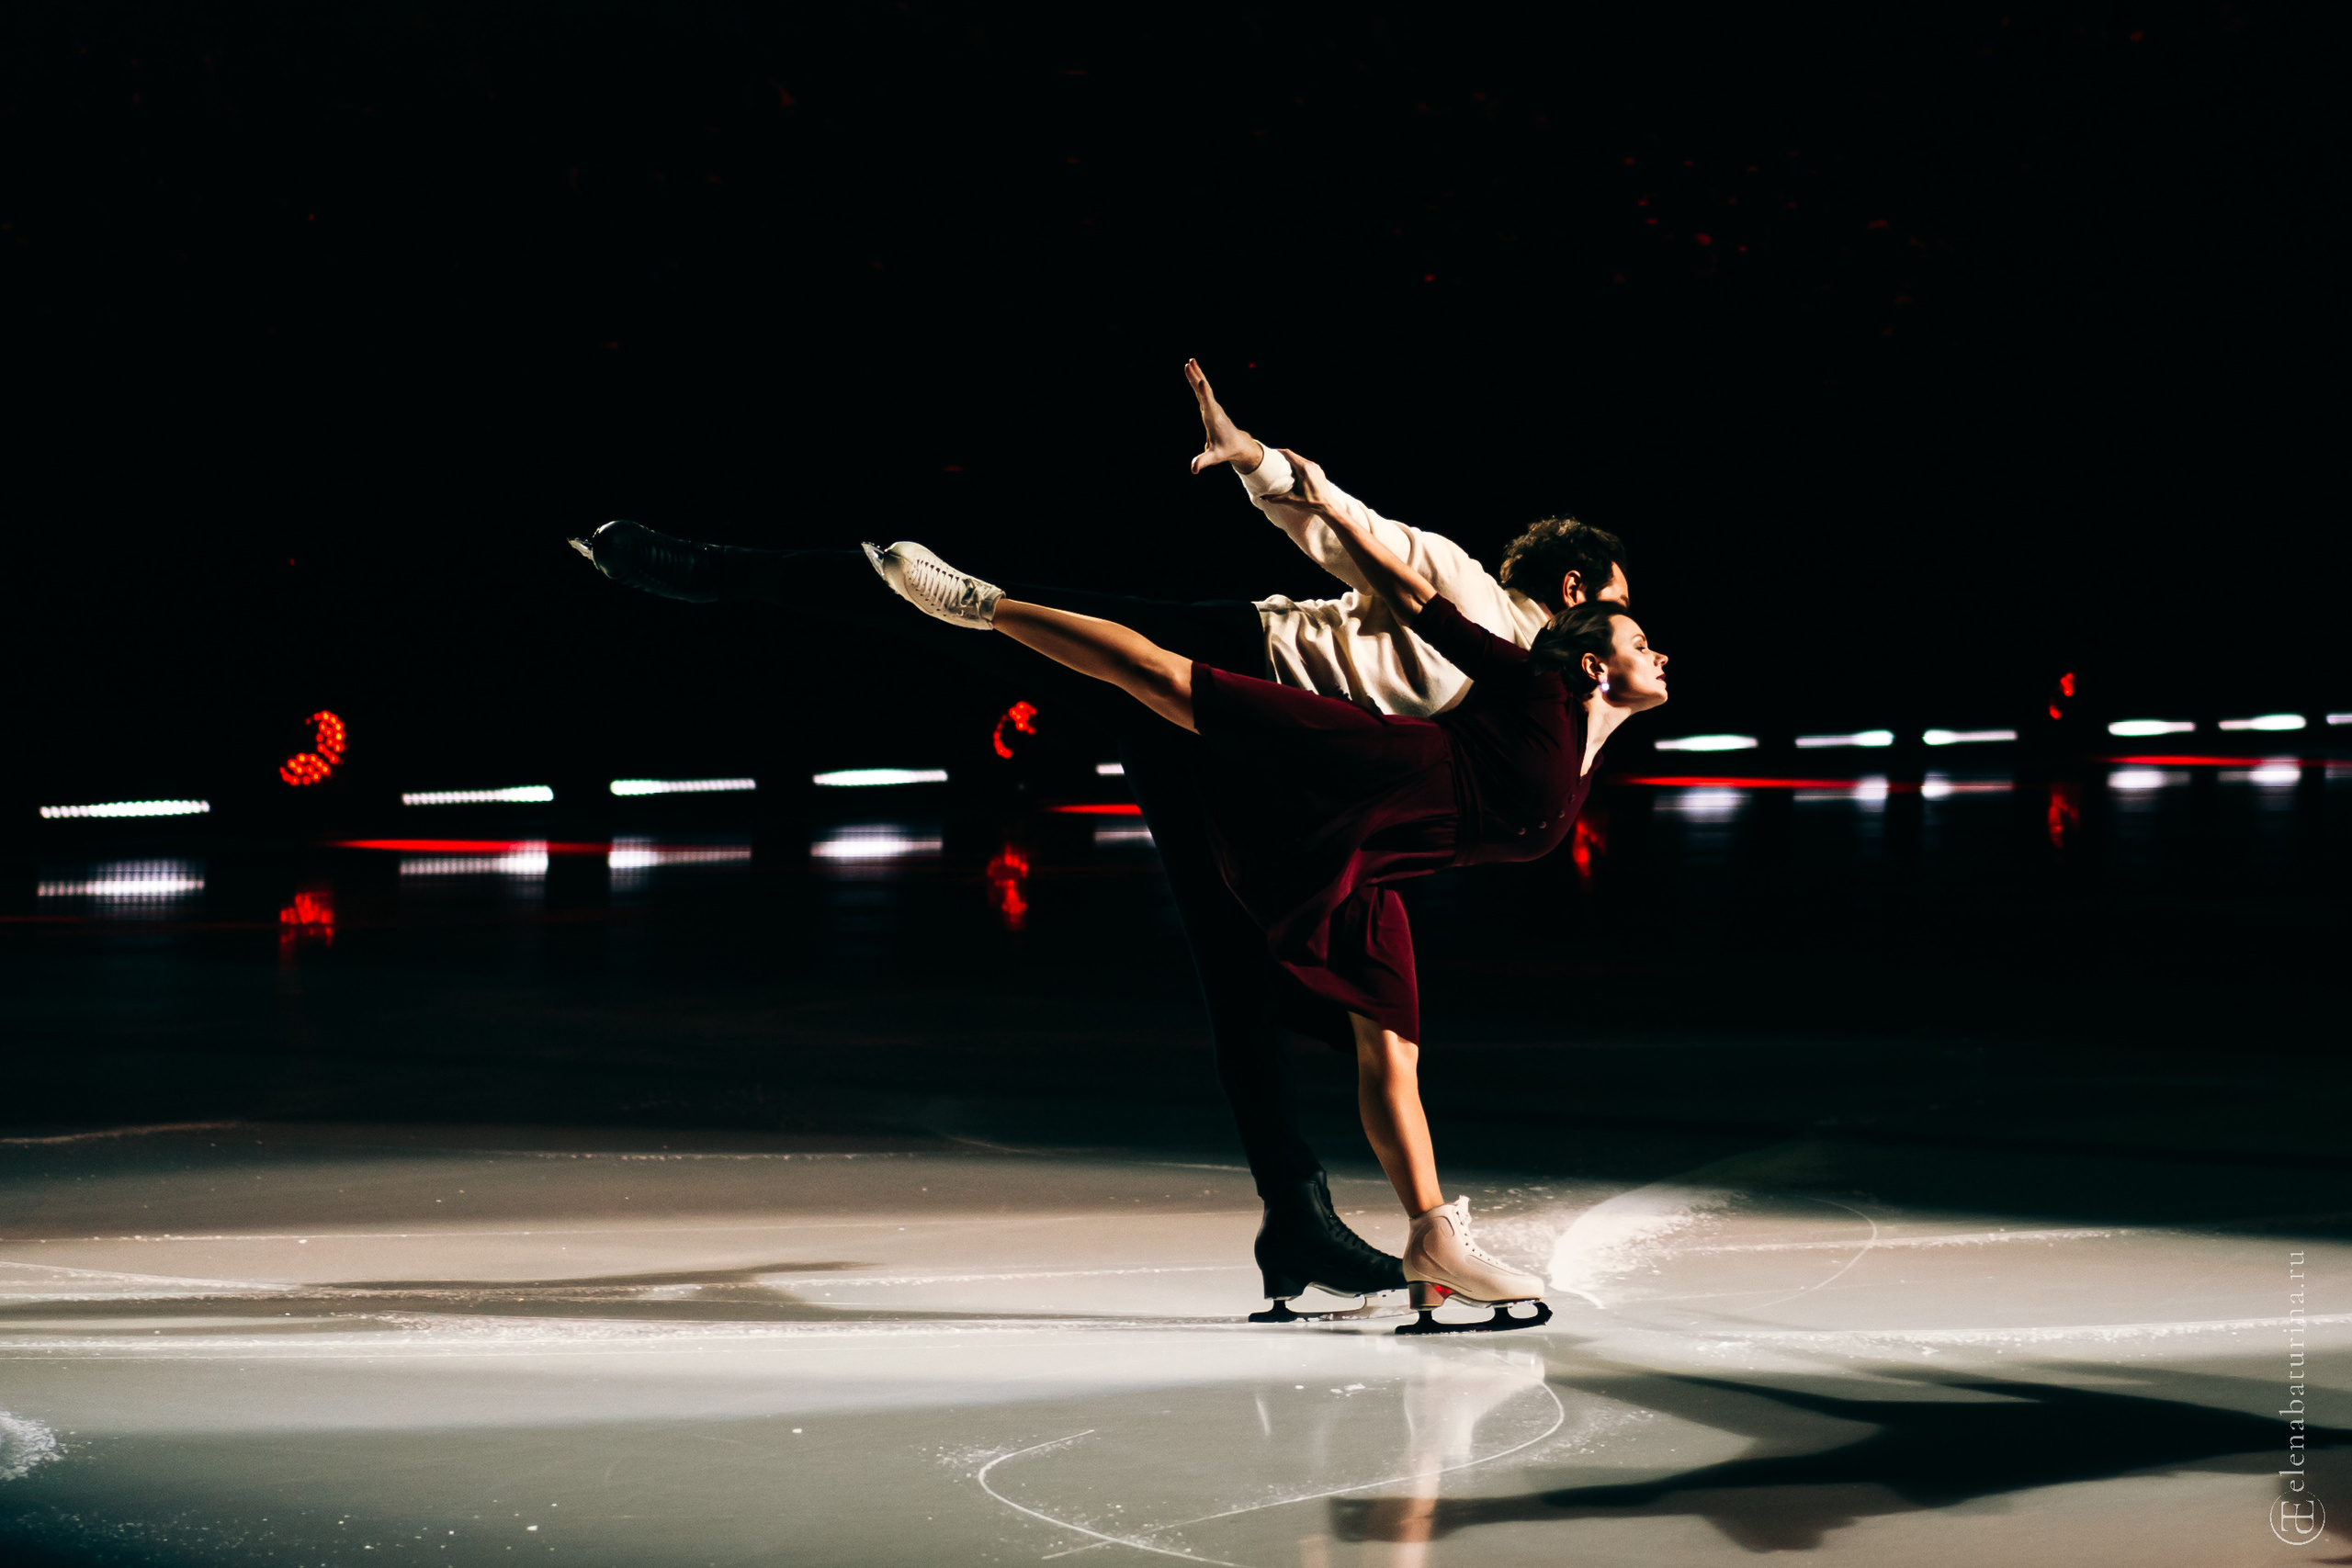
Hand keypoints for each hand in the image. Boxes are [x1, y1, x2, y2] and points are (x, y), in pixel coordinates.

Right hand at [1184, 358, 1261, 474]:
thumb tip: (1193, 469)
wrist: (1238, 444)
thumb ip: (1204, 461)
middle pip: (1204, 391)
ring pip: (1203, 388)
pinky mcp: (1210, 406)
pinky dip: (1196, 380)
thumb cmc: (1226, 450)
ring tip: (1189, 362)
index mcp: (1214, 419)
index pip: (1208, 404)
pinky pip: (1202, 391)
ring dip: (1196, 374)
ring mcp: (1212, 406)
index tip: (1200, 381)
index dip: (1204, 393)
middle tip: (1190, 364)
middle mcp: (1214, 410)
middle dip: (1197, 377)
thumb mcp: (1215, 457)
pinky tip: (1192, 371)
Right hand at [1272, 448, 1339, 518]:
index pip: (1289, 454)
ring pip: (1300, 458)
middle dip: (1283, 456)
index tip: (1271, 453)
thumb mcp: (1293, 501)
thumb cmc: (1311, 504)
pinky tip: (1293, 470)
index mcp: (1304, 470)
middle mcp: (1311, 465)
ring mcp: (1316, 467)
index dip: (1279, 452)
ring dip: (1291, 459)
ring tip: (1282, 464)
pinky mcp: (1319, 471)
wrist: (1327, 506)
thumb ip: (1277, 499)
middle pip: (1294, 455)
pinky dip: (1298, 464)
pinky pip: (1306, 463)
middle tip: (1274, 459)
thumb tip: (1264, 498)